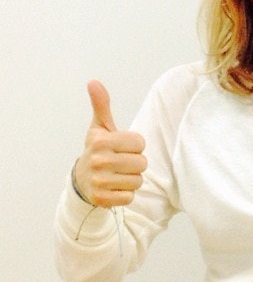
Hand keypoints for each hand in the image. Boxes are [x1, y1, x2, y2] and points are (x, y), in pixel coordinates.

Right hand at [73, 80, 146, 207]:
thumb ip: (101, 105)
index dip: (135, 146)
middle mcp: (98, 161)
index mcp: (101, 141)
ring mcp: (99, 181)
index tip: (121, 147)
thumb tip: (94, 82)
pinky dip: (125, 194)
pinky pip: (130, 197)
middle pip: (142, 163)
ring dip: (131, 179)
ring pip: (138, 181)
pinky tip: (113, 188)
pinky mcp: (102, 199)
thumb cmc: (98, 150)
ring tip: (117, 175)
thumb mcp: (100, 127)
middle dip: (135, 164)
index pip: (141, 143)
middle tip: (120, 163)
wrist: (81, 181)